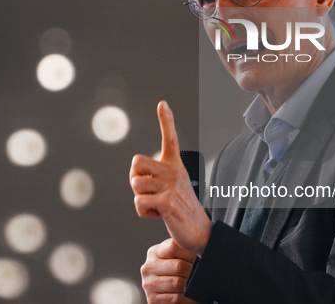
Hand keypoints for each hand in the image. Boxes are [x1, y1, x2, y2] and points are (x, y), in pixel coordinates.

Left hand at [130, 101, 211, 255]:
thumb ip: (156, 179)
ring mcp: (171, 186)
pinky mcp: (167, 201)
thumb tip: (137, 179)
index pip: (171, 138)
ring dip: (141, 200)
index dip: (166, 120)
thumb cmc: (182, 210)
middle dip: (136, 181)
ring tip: (157, 206)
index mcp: (175, 165)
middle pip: (135, 165)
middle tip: (150, 193)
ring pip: (135, 186)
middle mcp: (174, 171)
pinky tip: (158, 215)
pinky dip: (144, 212)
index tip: (162, 103)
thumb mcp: (173, 188)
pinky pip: (139, 202)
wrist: (199, 232)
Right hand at [141, 238, 197, 303]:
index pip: (174, 246)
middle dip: (194, 270)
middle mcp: (148, 267)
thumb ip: (184, 248)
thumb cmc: (178, 272)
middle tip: (205, 272)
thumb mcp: (178, 256)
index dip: (191, 251)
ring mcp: (148, 284)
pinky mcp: (152, 300)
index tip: (201, 255)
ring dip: (192, 285)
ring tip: (200, 284)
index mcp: (154, 252)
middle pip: (178, 266)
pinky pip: (176, 298)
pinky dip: (188, 298)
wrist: (170, 293)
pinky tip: (193, 296)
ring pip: (177, 283)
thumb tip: (202, 245)